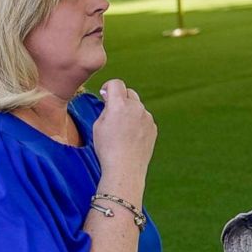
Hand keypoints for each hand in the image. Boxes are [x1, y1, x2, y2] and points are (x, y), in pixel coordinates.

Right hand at [91, 78, 155, 196]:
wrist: (125, 168)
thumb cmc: (107, 149)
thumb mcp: (98, 126)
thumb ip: (105, 109)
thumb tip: (110, 101)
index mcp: (119, 105)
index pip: (116, 83)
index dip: (109, 86)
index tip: (105, 94)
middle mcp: (136, 107)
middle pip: (129, 92)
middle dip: (120, 97)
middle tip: (113, 111)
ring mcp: (147, 117)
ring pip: (137, 107)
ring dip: (130, 111)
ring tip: (121, 130)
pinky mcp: (153, 127)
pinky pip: (144, 119)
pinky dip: (137, 123)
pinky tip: (130, 137)